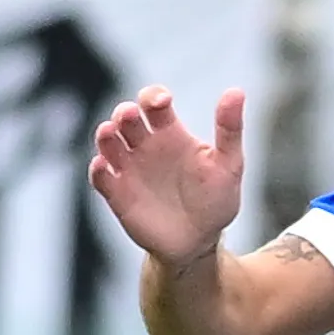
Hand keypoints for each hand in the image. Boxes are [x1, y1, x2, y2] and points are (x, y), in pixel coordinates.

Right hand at [89, 85, 247, 266]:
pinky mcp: (118, 194)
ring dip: (105, 135)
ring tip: (110, 134)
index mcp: (170, 133)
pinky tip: (103, 167)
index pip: (154, 102)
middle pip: (126, 117)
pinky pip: (100, 176)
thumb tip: (236, 92)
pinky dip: (97, 169)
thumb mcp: (229, 165)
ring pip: (108, 142)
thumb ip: (230, 129)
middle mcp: (146, 146)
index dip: (153, 96)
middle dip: (124, 112)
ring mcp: (130, 169)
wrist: (199, 242)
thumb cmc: (215, 201)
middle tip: (130, 116)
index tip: (161, 102)